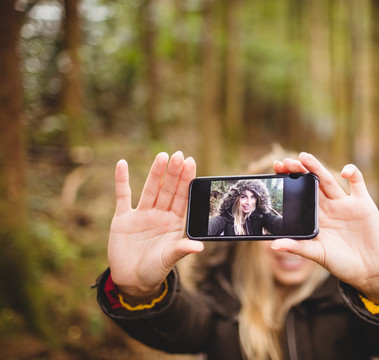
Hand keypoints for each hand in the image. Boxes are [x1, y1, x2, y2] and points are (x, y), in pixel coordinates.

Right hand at [108, 152, 203, 303]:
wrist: (131, 281)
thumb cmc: (155, 270)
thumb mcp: (169, 259)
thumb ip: (181, 250)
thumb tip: (199, 247)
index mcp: (174, 223)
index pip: (182, 197)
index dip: (186, 180)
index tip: (190, 162)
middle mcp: (159, 215)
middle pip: (168, 190)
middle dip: (173, 173)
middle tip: (178, 155)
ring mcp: (141, 215)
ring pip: (150, 190)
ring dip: (155, 173)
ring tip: (162, 156)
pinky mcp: (122, 219)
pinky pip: (122, 196)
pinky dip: (121, 180)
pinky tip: (122, 164)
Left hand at [272, 153, 378, 305]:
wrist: (369, 270)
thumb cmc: (341, 264)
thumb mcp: (318, 255)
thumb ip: (298, 247)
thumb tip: (274, 245)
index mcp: (315, 217)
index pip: (298, 195)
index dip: (289, 183)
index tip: (275, 173)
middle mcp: (328, 207)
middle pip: (311, 184)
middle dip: (299, 171)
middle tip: (285, 162)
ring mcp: (345, 203)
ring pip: (328, 180)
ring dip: (317, 167)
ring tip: (304, 156)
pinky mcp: (363, 203)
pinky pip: (357, 182)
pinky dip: (352, 173)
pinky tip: (344, 171)